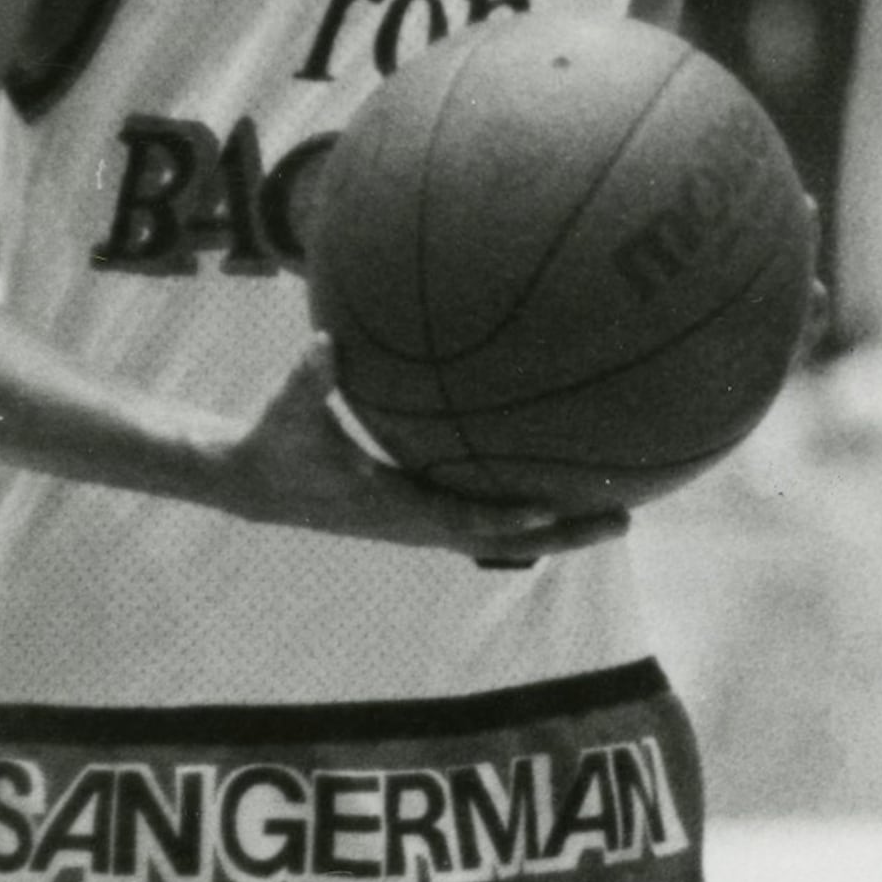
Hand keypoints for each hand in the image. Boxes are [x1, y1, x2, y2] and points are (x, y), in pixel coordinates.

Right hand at [212, 343, 628, 564]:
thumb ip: (306, 380)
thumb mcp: (283, 415)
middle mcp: (418, 524)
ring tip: (622, 510)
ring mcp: (426, 523)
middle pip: (507, 540)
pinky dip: (529, 509)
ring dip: (562, 528)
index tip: (550, 507)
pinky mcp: (425, 512)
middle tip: (625, 518)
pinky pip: (489, 516)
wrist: (257, 485)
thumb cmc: (272, 445)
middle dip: (565, 533)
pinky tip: (565, 485)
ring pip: (505, 536)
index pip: (459, 519)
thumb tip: (325, 341)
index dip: (503, 517)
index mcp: (391, 507)